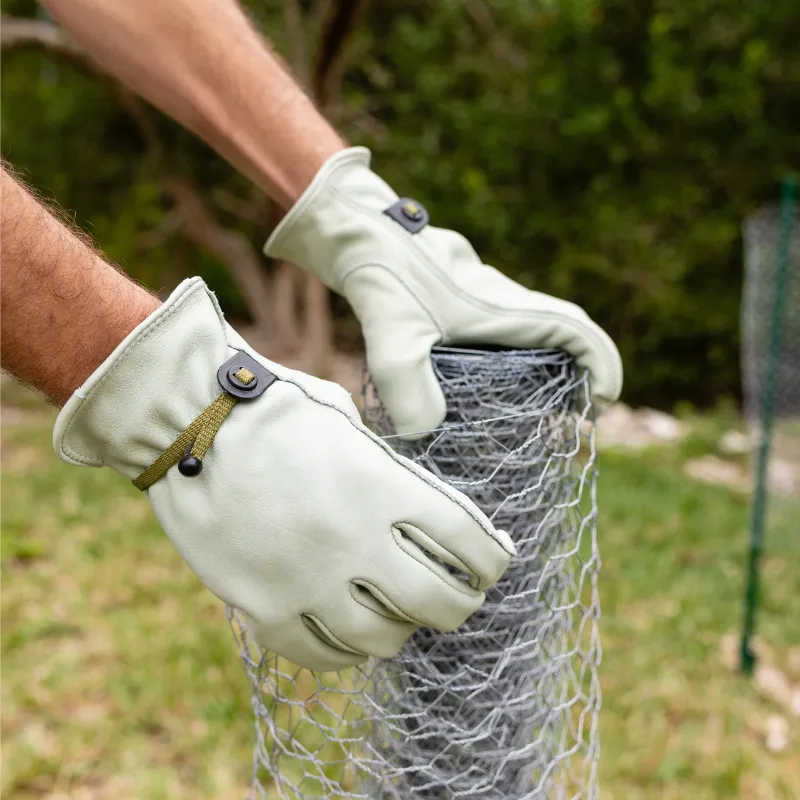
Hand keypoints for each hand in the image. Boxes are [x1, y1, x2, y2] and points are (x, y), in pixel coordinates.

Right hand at [53, 278, 513, 670]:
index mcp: (382, 488)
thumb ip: (387, 468)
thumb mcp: (348, 420)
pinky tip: (351, 639)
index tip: (495, 560)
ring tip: (399, 617)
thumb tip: (415, 503)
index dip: (493, 559)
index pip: (469, 542)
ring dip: (400, 631)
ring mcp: (306, 582)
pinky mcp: (260, 606)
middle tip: (459, 598)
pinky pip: (318, 655)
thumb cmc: (273, 406)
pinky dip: (345, 654)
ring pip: (381, 640)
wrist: (187, 420)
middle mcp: (353, 541)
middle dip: (460, 603)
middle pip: (438, 603)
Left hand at [266, 148, 622, 435]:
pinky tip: (484, 385)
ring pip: (539, 329)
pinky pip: (509, 328)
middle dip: (583, 372)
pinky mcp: (463, 300)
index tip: (597, 408)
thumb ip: (407, 383)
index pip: (578, 332)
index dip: (601, 367)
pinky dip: (517, 357)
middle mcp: (504, 301)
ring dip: (552, 366)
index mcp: (505, 308)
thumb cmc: (381, 272)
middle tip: (569, 418)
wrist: (358, 228)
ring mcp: (485, 297)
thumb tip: (424, 433)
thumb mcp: (391, 333)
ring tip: (535, 411)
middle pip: (568, 331)